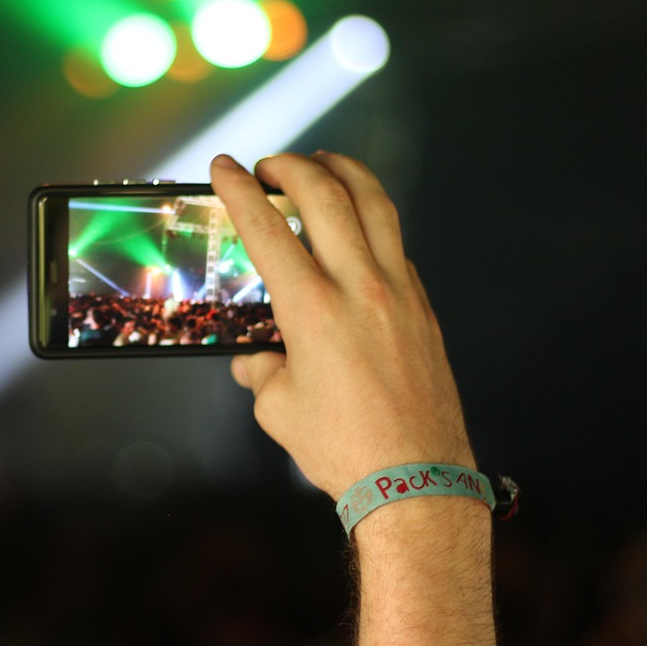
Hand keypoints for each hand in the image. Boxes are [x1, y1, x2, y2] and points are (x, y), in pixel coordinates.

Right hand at [209, 151, 474, 499]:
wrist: (416, 480)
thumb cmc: (344, 449)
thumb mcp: (278, 410)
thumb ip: (262, 370)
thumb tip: (259, 359)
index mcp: (313, 309)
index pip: (267, 228)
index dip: (238, 189)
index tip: (223, 166)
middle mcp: (359, 287)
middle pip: (326, 194)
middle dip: (291, 166)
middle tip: (269, 165)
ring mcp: (399, 292)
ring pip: (376, 204)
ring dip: (344, 173)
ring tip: (323, 165)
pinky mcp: (423, 308)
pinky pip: (397, 245)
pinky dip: (373, 222)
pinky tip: (358, 230)